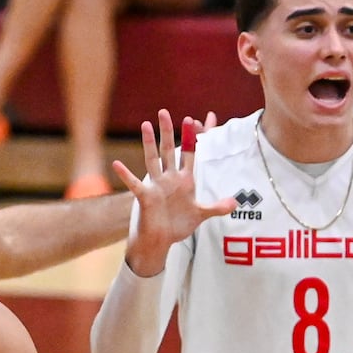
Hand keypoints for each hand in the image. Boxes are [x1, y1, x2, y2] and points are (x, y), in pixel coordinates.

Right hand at [113, 109, 229, 274]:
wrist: (162, 240)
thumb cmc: (178, 225)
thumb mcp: (201, 214)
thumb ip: (217, 207)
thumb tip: (235, 203)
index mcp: (185, 179)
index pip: (190, 153)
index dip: (192, 137)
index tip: (193, 119)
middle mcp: (170, 178)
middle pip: (169, 150)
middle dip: (168, 131)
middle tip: (164, 111)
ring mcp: (157, 186)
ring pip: (153, 160)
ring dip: (149, 143)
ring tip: (145, 125)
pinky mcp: (146, 197)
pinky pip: (135, 184)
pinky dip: (126, 175)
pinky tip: (117, 164)